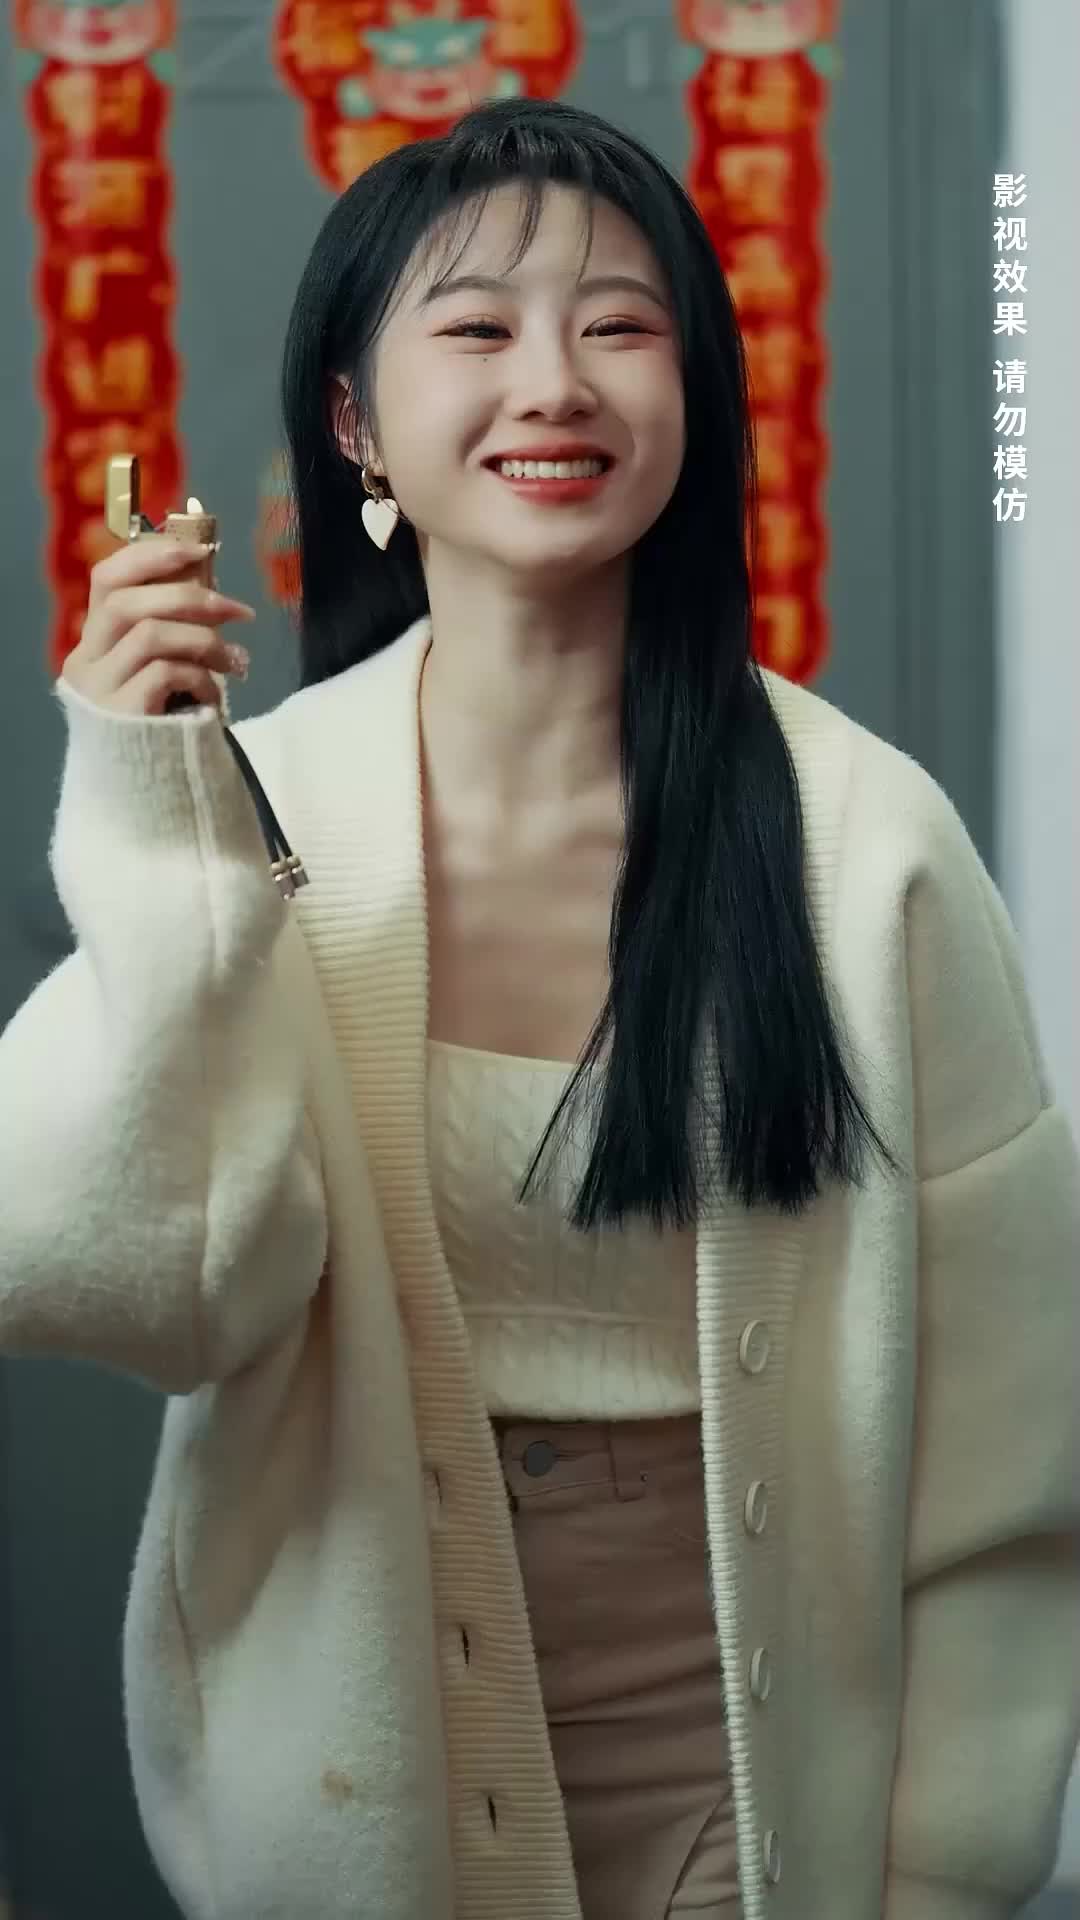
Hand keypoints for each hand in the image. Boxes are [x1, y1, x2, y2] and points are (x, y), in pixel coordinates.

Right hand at [62, 538, 255, 715]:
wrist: (154, 797)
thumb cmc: (166, 728)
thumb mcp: (162, 671)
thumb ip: (171, 632)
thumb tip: (208, 580)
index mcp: (94, 643)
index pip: (108, 578)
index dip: (153, 555)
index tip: (201, 551)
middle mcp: (87, 663)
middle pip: (129, 602)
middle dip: (192, 596)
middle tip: (239, 612)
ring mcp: (100, 690)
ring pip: (150, 632)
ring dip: (205, 640)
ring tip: (235, 663)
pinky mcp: (122, 715)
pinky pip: (167, 673)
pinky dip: (201, 678)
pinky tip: (216, 700)